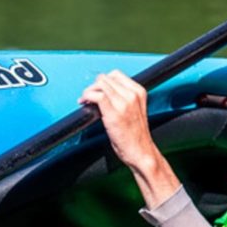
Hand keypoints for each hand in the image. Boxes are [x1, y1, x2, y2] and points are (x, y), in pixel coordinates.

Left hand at [79, 71, 180, 207]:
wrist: (141, 152)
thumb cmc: (136, 135)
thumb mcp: (135, 110)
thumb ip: (124, 98)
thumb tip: (104, 92)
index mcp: (139, 92)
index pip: (116, 74)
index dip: (103, 81)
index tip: (97, 90)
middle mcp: (132, 94)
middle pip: (106, 78)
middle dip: (94, 86)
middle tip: (88, 97)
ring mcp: (124, 103)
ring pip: (100, 84)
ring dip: (88, 91)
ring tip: (85, 100)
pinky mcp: (114, 112)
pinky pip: (96, 95)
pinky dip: (87, 97)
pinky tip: (85, 104)